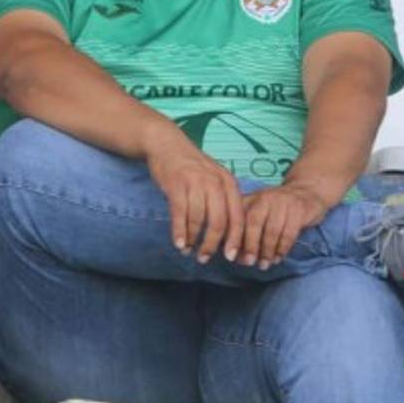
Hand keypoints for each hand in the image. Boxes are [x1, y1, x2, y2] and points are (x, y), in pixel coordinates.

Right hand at [145, 128, 243, 263]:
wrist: (166, 144)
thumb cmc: (191, 166)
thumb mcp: (213, 178)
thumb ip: (221, 200)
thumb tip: (227, 233)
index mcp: (228, 183)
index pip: (237, 217)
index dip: (235, 240)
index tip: (231, 257)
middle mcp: (215, 183)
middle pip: (219, 222)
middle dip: (212, 245)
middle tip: (205, 258)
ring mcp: (195, 183)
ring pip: (198, 220)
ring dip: (193, 240)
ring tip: (188, 251)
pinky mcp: (176, 185)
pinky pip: (180, 214)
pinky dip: (179, 232)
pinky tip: (179, 243)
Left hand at [238, 182, 328, 270]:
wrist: (308, 192)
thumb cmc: (276, 209)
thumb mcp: (258, 211)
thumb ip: (245, 230)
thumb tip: (235, 255)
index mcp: (250, 197)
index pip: (237, 218)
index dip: (233, 238)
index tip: (230, 256)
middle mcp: (264, 197)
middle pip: (254, 223)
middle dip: (250, 246)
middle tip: (249, 263)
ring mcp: (283, 202)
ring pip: (272, 230)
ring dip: (267, 251)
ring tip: (264, 265)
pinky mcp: (300, 210)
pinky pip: (289, 233)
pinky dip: (282, 248)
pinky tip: (278, 258)